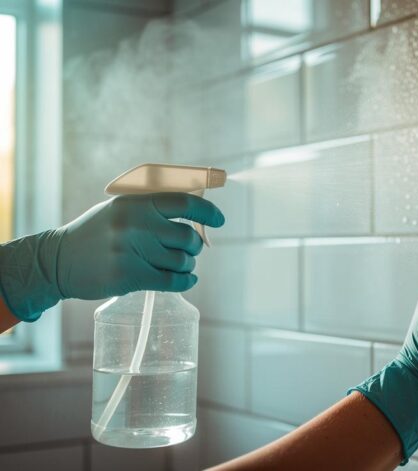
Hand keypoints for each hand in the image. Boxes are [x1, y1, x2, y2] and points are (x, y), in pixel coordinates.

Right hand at [0, 193, 223, 320]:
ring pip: (182, 261)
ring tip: (178, 265)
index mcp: (135, 204)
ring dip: (187, 265)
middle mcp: (135, 225)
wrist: (58, 261)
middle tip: (188, 250)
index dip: (208, 211)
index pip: (184, 203)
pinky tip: (186, 280)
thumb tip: (196, 215)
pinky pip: (172, 281)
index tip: (219, 220)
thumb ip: (154, 209)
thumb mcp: (121, 210)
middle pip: (188, 237)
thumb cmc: (96, 233)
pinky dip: (185, 282)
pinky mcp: (128, 277)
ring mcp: (131, 252)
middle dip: (194, 246)